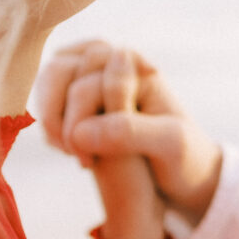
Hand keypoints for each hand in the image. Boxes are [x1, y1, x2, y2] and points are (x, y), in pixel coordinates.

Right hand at [36, 40, 222, 227]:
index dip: (79, 117)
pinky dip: (52, 125)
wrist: (188, 174)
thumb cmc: (185, 156)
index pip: (87, 76)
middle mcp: (111, 63)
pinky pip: (50, 98)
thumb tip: (79, 131)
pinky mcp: (85, 96)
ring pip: (49, 81)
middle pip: (58, 70)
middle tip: (75, 156)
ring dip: (51, 119)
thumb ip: (128, 132)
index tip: (89, 161)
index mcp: (135, 65)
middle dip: (57, 116)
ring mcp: (95, 77)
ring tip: (71, 154)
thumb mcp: (169, 143)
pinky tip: (71, 152)